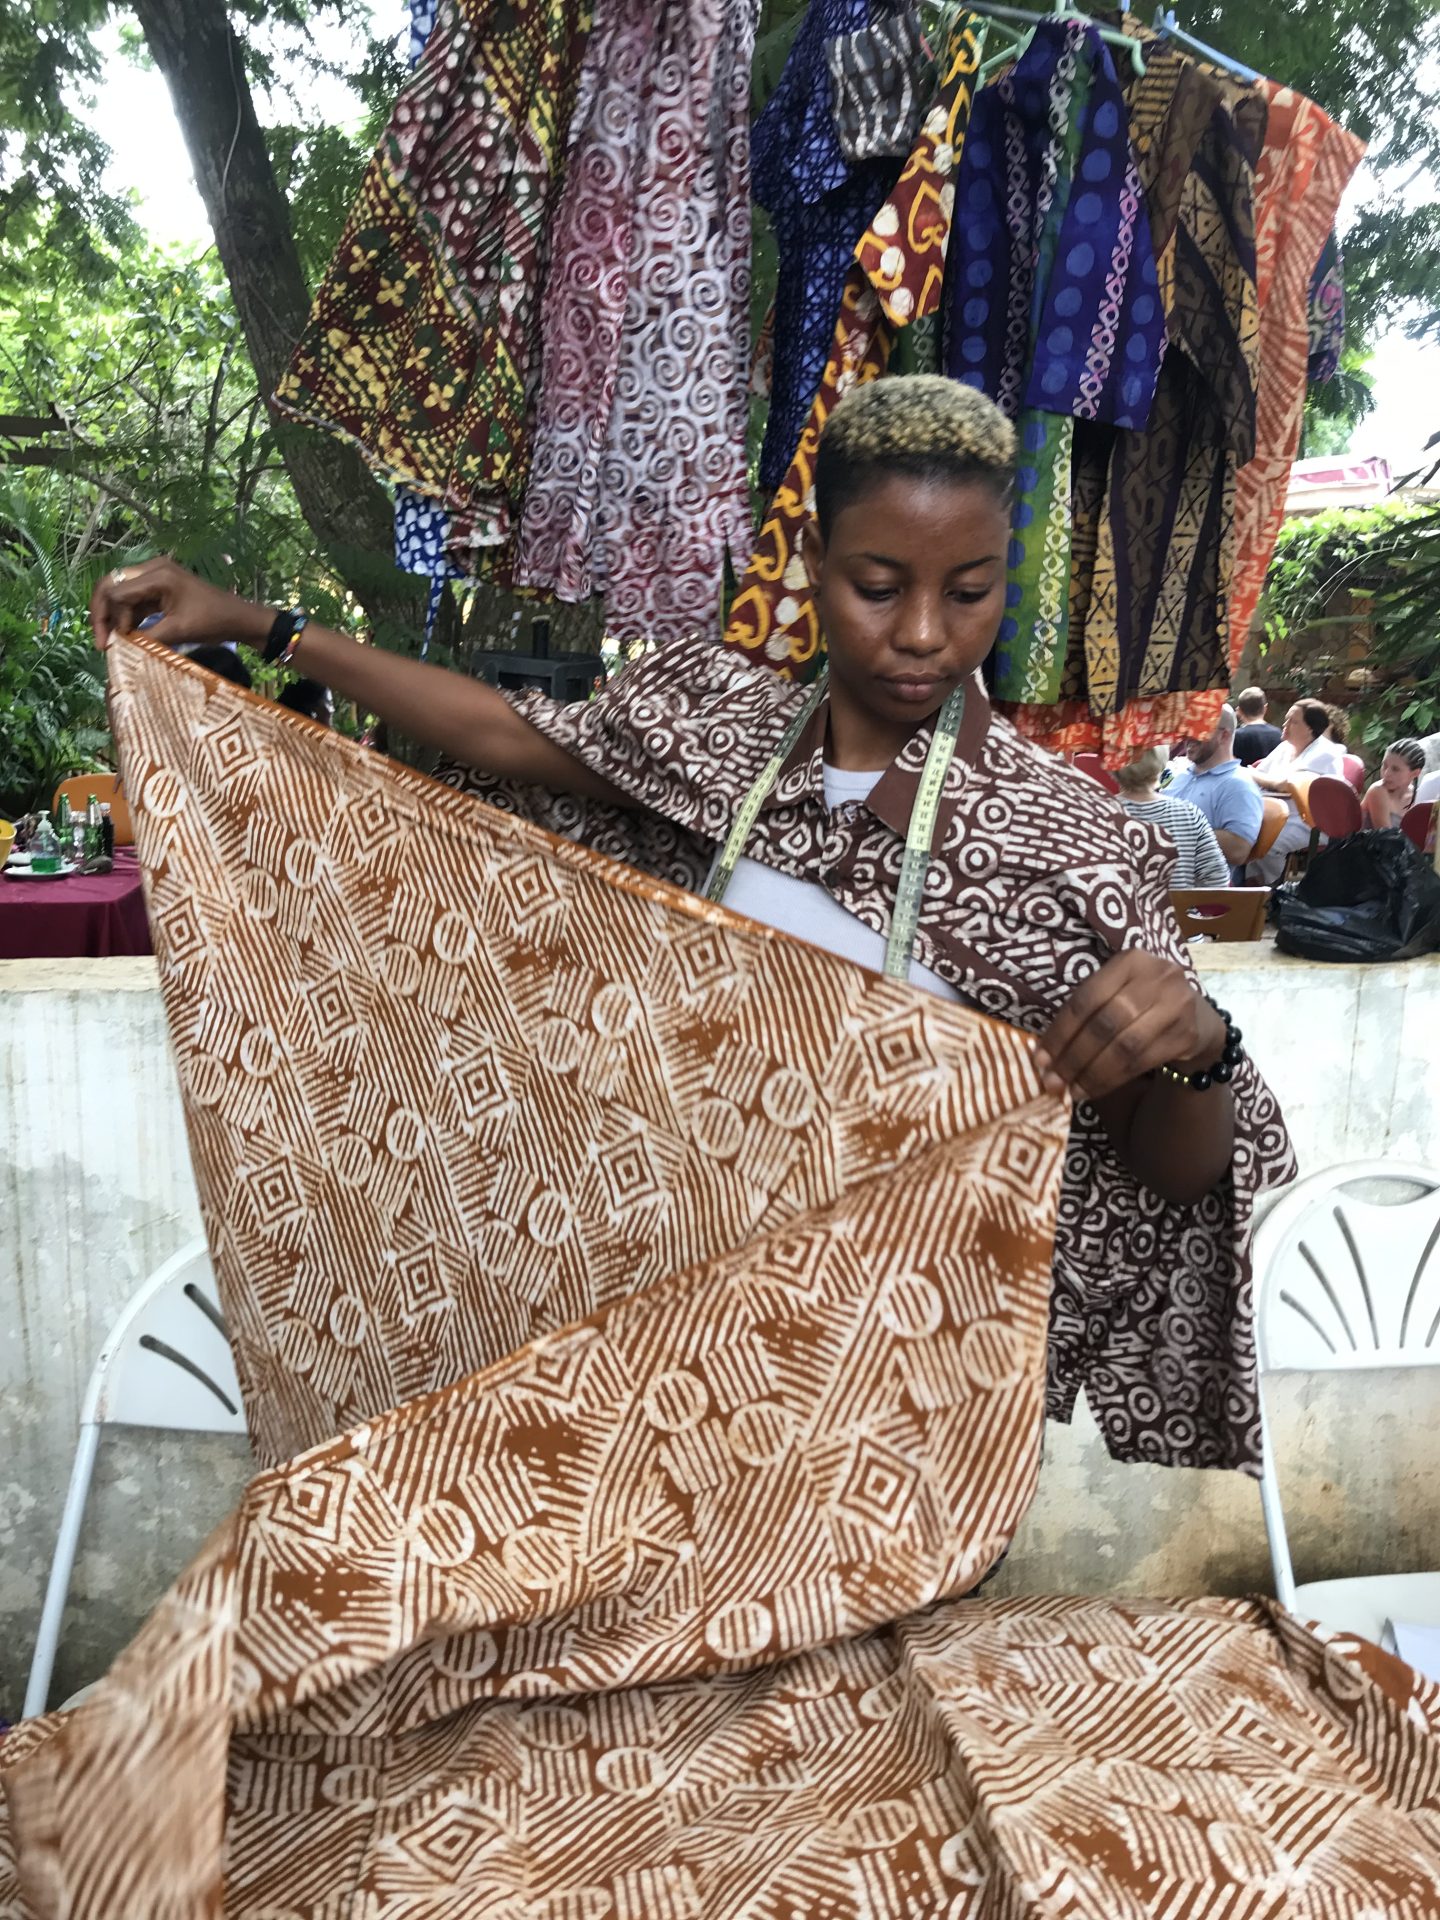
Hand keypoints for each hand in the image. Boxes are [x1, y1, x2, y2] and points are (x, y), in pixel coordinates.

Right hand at [90, 556, 269, 652]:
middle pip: (111, 586)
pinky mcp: (158, 588)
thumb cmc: (213, 621)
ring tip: (112, 644)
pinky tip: (126, 637)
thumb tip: (119, 646)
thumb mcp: (179, 631)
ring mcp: (154, 576)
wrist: (238, 618)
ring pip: (119, 594)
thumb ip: (146, 636)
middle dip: (103, 614)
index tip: (114, 643)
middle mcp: (152, 569)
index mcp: (157, 575)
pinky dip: (127, 617)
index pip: (115, 590)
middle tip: (102, 642)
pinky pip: (133, 600)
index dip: (109, 617)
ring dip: (113, 617)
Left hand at [1033, 951, 1226, 1101]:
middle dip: (1073, 1056)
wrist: (1198, 1018)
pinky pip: (1141, 1062)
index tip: (1039, 1058)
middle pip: (1104, 1023)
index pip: (1085, 998)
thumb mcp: (1117, 993)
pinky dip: (1112, 1079)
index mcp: (1130, 961)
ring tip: (1071, 1090)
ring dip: (1092, 1073)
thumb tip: (1043, 1055)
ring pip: (1123, 1046)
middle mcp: (1157, 977)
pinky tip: (1094, 1089)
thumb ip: (1086, 1014)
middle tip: (1052, 1081)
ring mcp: (1176, 1005)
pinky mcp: (1186, 1034)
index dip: (1059, 1032)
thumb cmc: (1142, 1005)